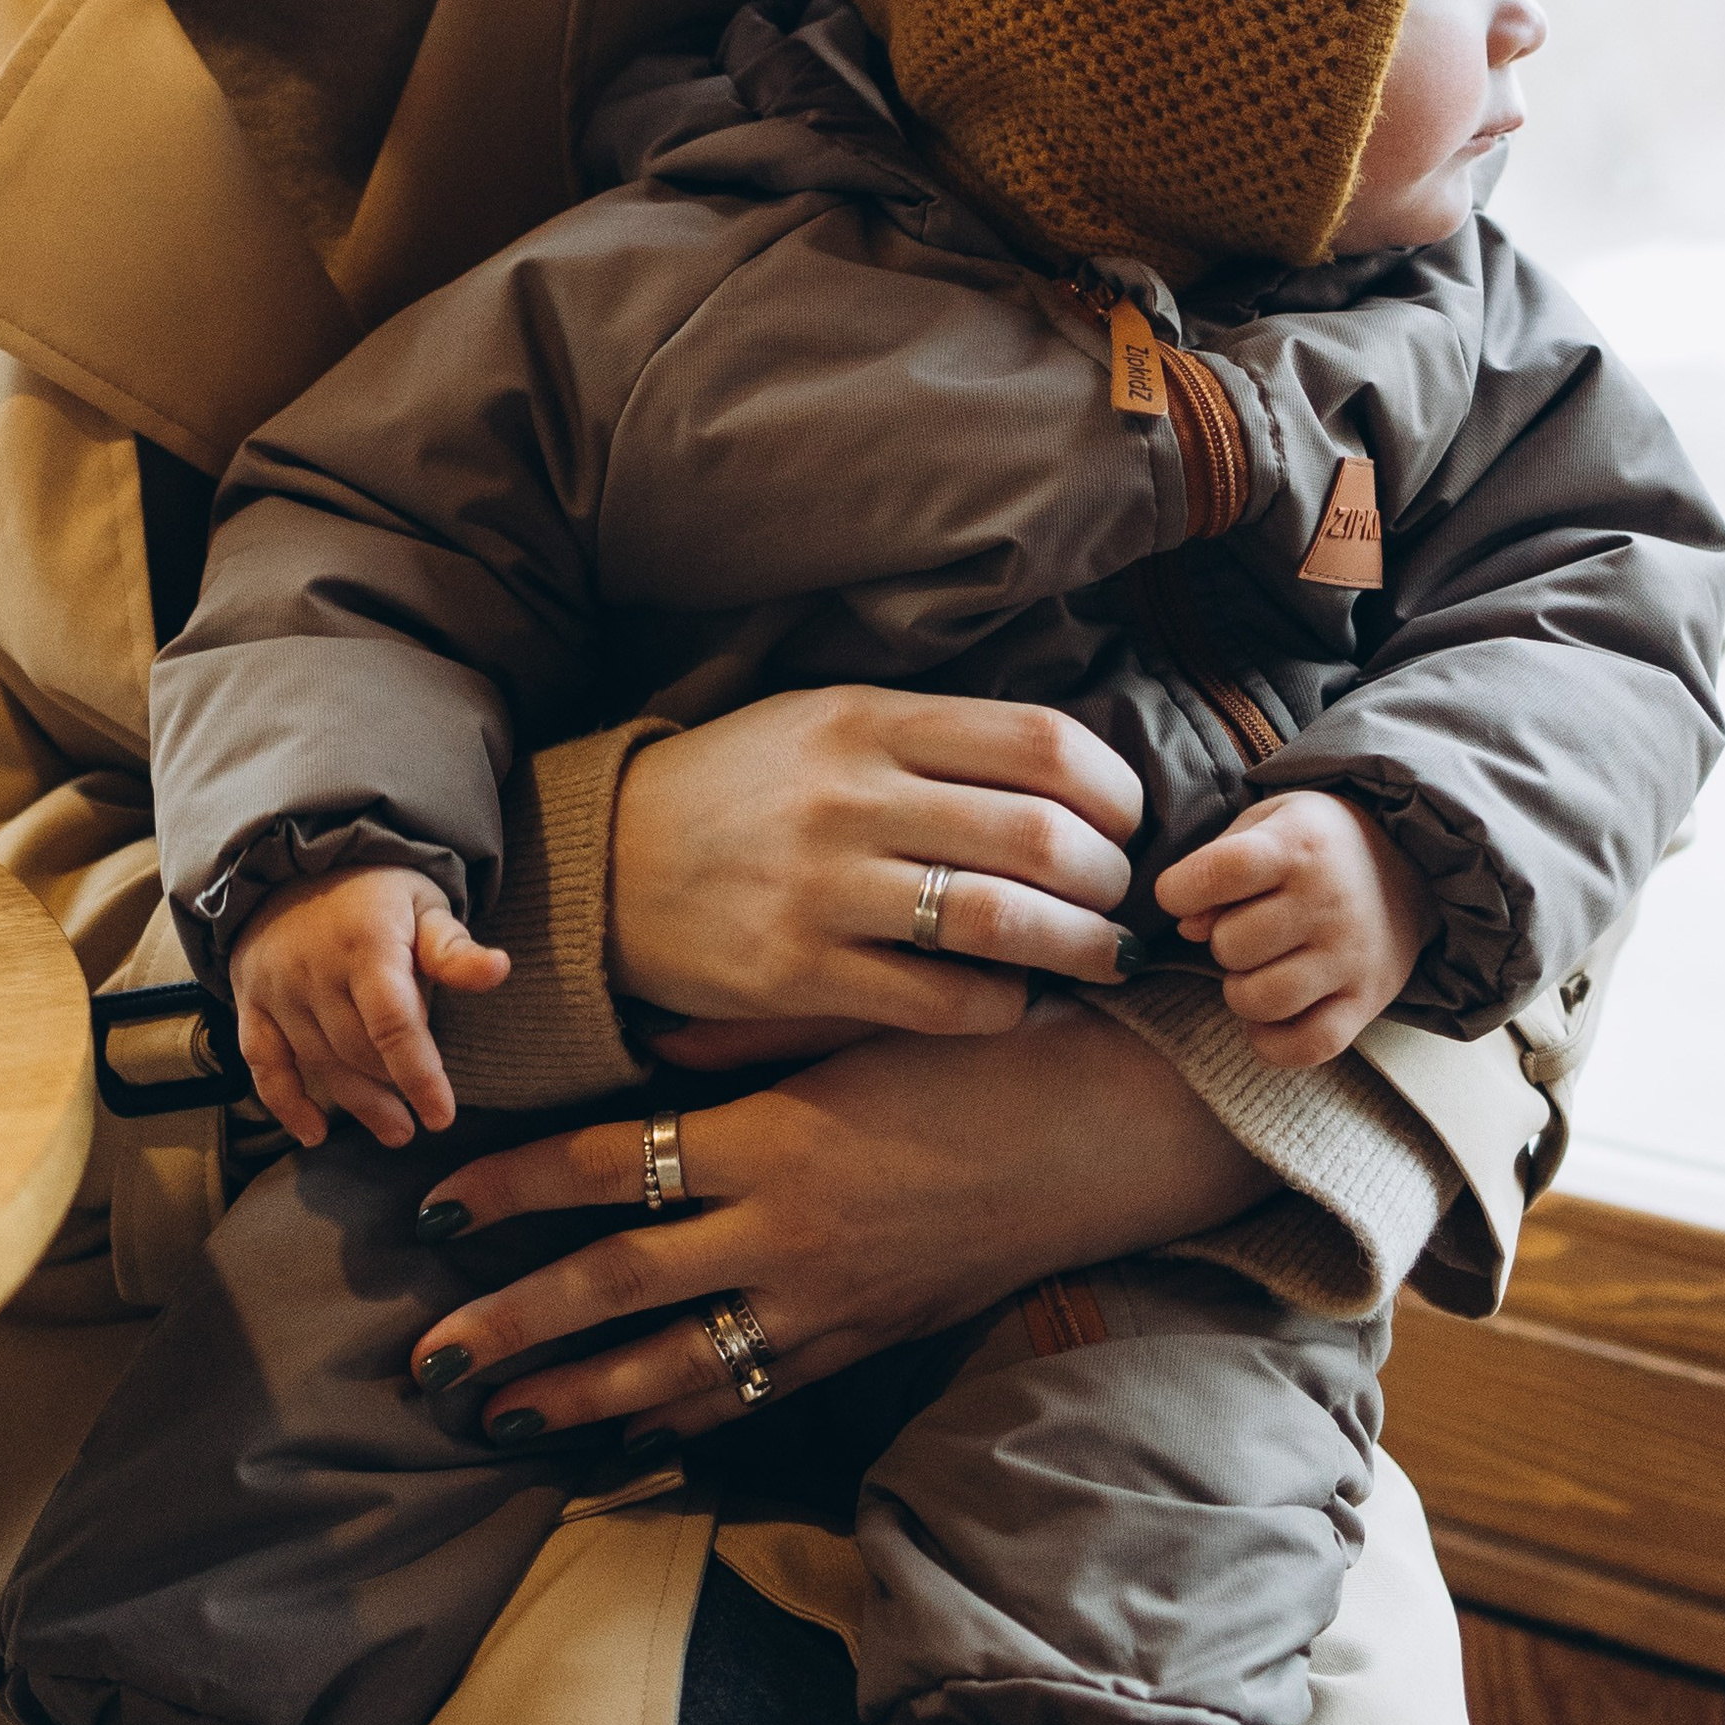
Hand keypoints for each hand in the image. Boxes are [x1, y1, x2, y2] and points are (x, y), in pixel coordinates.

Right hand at [228, 865, 508, 1150]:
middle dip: (392, 1092)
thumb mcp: (423, 904)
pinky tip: (314, 1132)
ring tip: (393, 1129)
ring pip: (318, 1063)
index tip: (442, 1116)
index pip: (393, 1023)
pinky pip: (263, 1063)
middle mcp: (316, 970)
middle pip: (357, 1051)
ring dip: (356, 1103)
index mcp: (366, 944)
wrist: (295, 861)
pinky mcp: (252, 1003)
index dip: (419, 1075)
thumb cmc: (376, 890)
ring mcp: (278, 989)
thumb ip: (453, 947)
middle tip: (417, 1124)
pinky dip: (284, 1103)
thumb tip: (498, 970)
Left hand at [403, 1005, 1273, 1444]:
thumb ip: (740, 1040)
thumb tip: (641, 1046)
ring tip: (496, 1416)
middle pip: (614, 1285)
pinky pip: (752, 1394)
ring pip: (673, 1365)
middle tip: (425, 1359)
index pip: (605, 1166)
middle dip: (512, 1325)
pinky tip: (628, 1437)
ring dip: (576, 1395)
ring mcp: (823, 1302)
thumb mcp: (850, 1021)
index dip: (510, 1187)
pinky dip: (683, 1418)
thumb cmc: (975, 1051)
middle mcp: (781, 1232)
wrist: (1097, 1131)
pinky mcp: (862, 1342)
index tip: (432, 1205)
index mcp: (768, 1137)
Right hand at [608, 690, 1145, 1036]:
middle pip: (1041, 835)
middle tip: (1118, 898)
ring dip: (1079, 947)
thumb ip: (935, 739)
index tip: (1122, 822)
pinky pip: (941, 1001)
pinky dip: (1003, 1006)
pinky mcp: (797, 973)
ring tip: (1101, 956)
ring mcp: (822, 887)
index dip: (1113, 790)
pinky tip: (1012, 999)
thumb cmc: (742, 787)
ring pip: (1002, 921)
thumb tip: (1073, 774)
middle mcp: (850, 795)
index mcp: (867, 718)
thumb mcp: (826, 720)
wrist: (601, 859)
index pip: (1042, 742)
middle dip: (1108, 878)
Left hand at [1153, 789, 1432, 1066]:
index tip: (1179, 894)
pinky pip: (1309, 1045)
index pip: (1220, 872)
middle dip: (1219, 941)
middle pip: (1232, 944)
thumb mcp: (1266, 824)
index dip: (1179, 890)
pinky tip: (1267, 1019)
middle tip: (1241, 929)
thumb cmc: (1316, 845)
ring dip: (1240, 992)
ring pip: (1263, 1000)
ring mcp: (1351, 956)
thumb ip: (1216, 865)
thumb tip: (1186, 927)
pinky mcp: (1367, 1001)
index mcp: (1297, 846)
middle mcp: (1328, 901)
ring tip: (1255, 970)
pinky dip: (1273, 1043)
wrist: (1409, 867)